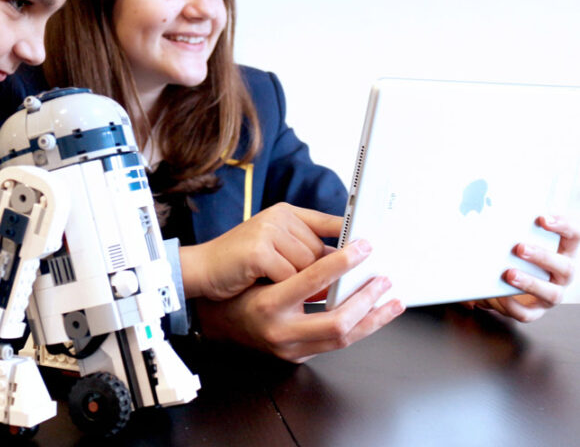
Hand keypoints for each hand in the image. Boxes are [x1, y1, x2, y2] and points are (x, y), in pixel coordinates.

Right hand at [180, 203, 341, 299]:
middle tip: (350, 288)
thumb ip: (301, 246)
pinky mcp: (257, 252)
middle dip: (330, 276)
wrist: (200, 269)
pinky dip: (285, 291)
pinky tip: (270, 288)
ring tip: (288, 289)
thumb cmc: (238, 265)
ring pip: (309, 267)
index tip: (373, 249)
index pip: (327, 222)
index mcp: (283, 213)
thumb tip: (341, 259)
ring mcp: (267, 233)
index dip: (350, 238)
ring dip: (305, 287)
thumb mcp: (272, 246)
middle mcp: (277, 218)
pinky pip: (290, 278)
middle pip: (322, 251)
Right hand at [196, 239, 404, 362]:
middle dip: (368, 300)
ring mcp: (289, 349)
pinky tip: (371, 315)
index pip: (314, 279)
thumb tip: (338, 250)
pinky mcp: (296, 357)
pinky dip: (358, 327)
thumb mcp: (261, 270)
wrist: (214, 321)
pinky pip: (335, 343)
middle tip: (384, 280)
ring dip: (372, 319)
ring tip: (392, 302)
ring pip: (342, 338)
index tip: (363, 248)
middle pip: (338, 321)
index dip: (343, 262)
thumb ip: (296, 263)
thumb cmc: (236, 289)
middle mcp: (279, 331)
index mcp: (268, 303)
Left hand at [469, 215, 577, 322]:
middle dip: (542, 257)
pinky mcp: (533, 311)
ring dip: (530, 283)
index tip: (542, 218)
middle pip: (565, 267)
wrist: (498, 283)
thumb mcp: (512, 239)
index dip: (563, 226)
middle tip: (520, 248)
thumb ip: (510, 230)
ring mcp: (550, 294)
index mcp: (562, 250)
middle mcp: (561, 274)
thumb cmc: (509, 253)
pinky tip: (499, 296)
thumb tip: (487, 218)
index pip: (574, 235)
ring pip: (552, 293)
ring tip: (509, 274)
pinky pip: (527, 314)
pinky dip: (513, 305)